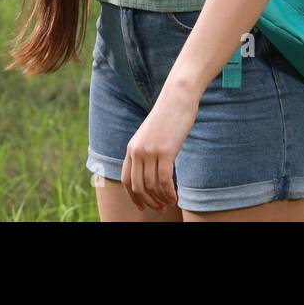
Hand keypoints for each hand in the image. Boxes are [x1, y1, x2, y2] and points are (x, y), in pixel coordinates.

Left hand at [121, 86, 199, 212]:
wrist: (177, 97)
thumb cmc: (169, 115)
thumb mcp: (152, 134)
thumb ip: (148, 150)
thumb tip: (152, 169)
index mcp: (132, 147)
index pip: (126, 179)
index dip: (133, 196)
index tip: (142, 206)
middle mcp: (137, 151)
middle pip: (137, 186)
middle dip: (148, 201)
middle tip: (160, 207)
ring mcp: (150, 151)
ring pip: (151, 185)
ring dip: (160, 198)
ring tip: (169, 203)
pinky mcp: (165, 151)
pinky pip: (164, 180)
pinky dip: (169, 192)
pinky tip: (175, 197)